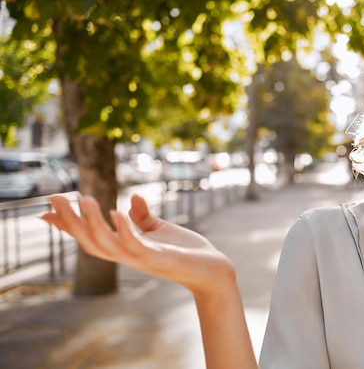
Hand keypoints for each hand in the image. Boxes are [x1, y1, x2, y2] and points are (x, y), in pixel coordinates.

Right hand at [41, 194, 234, 295]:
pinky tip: (117, 212)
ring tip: (84, 198)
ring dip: (93, 223)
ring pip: (107, 245)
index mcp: (125, 248)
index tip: (47, 210)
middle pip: (89, 241)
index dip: (68, 226)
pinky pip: (136, 246)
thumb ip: (143, 217)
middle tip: (54, 198)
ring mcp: (141, 259)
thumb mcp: (160, 230)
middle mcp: (127, 256)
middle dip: (71, 221)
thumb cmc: (185, 251)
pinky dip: (124, 231)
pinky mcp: (159, 258)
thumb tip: (132, 197)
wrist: (212, 270)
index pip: (90, 238)